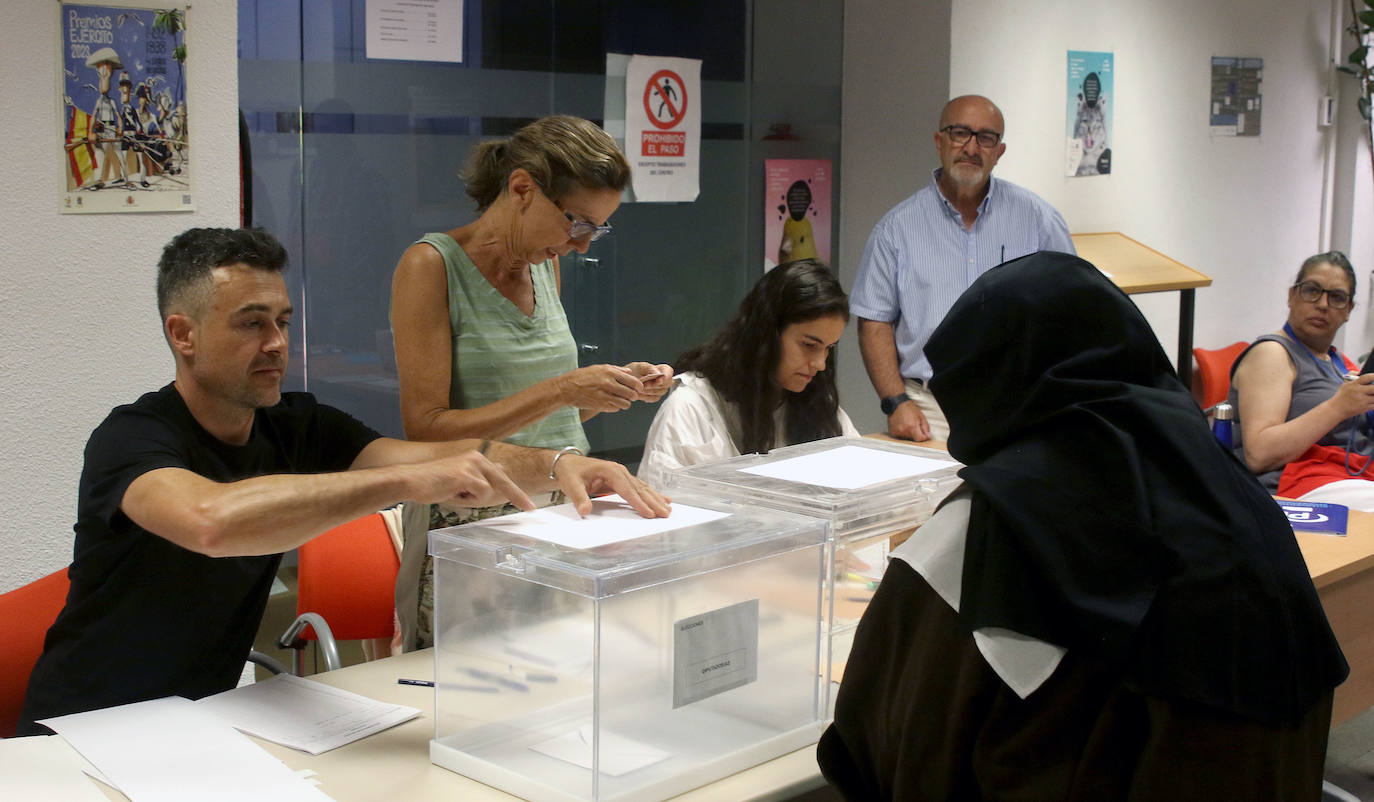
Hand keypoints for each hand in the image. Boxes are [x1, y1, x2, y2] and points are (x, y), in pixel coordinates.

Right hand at [405, 452, 533, 510]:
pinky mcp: (465, 474)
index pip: (501, 476)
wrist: (411, 481)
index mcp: (476, 458)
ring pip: (488, 492)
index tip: (529, 504)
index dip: (516, 492)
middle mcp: (477, 457)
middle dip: (517, 496)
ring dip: (472, 500)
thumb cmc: (433, 483)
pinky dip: (467, 500)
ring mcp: (472, 464)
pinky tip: (452, 492)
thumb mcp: (460, 480)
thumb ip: (480, 478)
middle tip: (531, 509)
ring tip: (454, 493)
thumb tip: (501, 471)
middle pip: (503, 481)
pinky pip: (479, 494)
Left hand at [552, 454, 671, 517]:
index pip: (628, 489)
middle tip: (665, 514)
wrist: (568, 463)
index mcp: (610, 471)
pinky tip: (661, 499)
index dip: (639, 502)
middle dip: (653, 502)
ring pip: (642, 488)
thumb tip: (585, 510)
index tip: (649, 513)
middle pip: (640, 489)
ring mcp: (622, 474)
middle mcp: (619, 471)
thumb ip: (579, 498)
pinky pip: (639, 488)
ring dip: (655, 498)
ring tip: (668, 508)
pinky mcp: (622, 479)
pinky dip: (650, 494)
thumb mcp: (572, 485)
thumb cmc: (571, 473)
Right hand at [558, 365, 642, 412]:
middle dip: (634, 396)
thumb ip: (616, 370)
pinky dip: (616, 407)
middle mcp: (608, 383)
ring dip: (625, 403)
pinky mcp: (600, 405)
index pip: (632, 381)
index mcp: (609, 372)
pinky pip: (615, 409)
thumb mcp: (599, 368)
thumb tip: (629, 373)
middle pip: (631, 394)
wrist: (567, 388)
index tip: (639, 389)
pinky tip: (611, 403)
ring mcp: (605, 395)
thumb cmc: (581, 377)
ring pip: (625, 403)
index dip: (639, 386)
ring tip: (621, 400)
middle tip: (632, 396)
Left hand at [625, 362, 673, 402]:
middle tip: (644, 385)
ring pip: (660, 392)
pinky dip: (646, 397)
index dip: (666, 377)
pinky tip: (640, 394)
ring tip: (639, 389)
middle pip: (667, 384)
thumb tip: (657, 373)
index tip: (659, 380)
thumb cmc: (635, 371)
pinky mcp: (655, 396)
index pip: (669, 372)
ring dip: (649, 391)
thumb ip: (649, 368)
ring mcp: (661, 389)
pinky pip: (654, 398)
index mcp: (662, 369)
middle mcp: (664, 379)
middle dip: (655, 385)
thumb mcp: (640, 366)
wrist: (627, 380)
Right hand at [887, 400, 930, 441]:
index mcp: (912, 426)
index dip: (923, 437)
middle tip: (914, 426)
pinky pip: (901, 437)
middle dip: (916, 434)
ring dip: (909, 434)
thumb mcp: (921, 416)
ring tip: (907, 425)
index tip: (924, 434)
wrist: (897, 405)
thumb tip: (928, 436)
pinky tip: (903, 426)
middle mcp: (904, 430)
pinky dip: (903, 433)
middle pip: (913, 439)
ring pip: (907, 438)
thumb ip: (926, 428)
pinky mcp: (893, 433)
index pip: (919, 439)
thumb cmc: (909, 409)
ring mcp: (897, 432)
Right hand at [1332, 373, 1373, 418]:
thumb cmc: (1342, 395)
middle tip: (1373, 389)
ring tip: (1370, 395)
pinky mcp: (1364, 408)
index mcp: (1354, 384)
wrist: (1336, 409)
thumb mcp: (1345, 383)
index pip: (1367, 377)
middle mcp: (1358, 392)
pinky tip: (1371, 401)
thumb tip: (1358, 371)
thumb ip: (1351, 375)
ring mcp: (1362, 400)